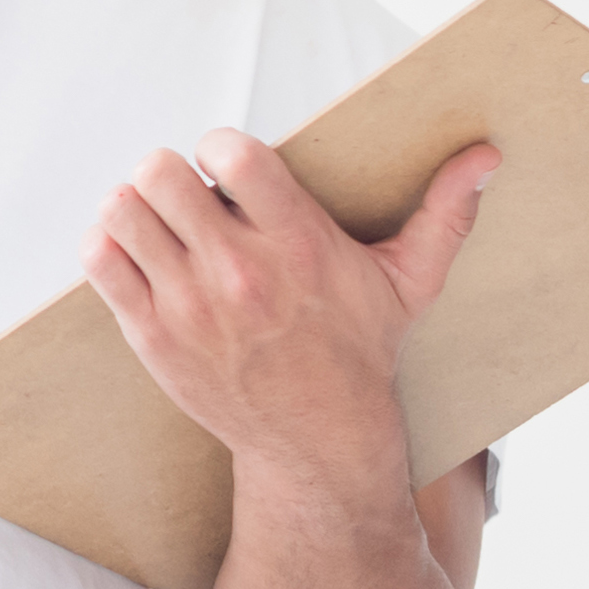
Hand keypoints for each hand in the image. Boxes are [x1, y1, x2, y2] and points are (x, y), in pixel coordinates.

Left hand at [87, 129, 497, 492]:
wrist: (319, 441)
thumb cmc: (360, 351)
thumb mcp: (409, 284)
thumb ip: (445, 214)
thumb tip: (486, 156)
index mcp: (299, 247)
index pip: (231, 155)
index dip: (220, 148)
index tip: (230, 168)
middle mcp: (239, 274)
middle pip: (159, 173)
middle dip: (171, 173)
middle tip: (188, 195)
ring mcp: (189, 307)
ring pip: (122, 211)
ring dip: (136, 206)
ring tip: (162, 223)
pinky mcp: (153, 337)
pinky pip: (102, 261)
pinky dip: (109, 247)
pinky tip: (139, 255)